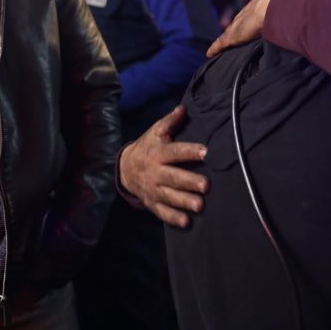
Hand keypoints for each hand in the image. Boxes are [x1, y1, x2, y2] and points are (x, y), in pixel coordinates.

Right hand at [120, 106, 208, 227]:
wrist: (124, 168)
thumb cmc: (147, 147)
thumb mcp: (156, 132)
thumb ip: (170, 121)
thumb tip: (184, 108)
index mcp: (157, 153)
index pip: (175, 152)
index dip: (190, 151)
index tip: (206, 152)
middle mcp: (155, 172)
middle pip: (173, 177)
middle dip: (189, 182)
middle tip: (206, 186)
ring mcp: (152, 189)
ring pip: (169, 196)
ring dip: (185, 201)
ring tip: (200, 206)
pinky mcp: (152, 202)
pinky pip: (162, 212)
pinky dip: (173, 218)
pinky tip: (186, 222)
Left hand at [206, 0, 288, 57]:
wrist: (276, 4)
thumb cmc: (287, 4)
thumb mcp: (290, 7)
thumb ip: (291, 12)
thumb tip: (302, 17)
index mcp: (260, 6)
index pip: (251, 15)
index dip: (248, 21)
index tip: (247, 26)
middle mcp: (247, 14)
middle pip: (238, 23)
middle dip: (235, 29)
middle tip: (231, 37)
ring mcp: (239, 25)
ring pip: (229, 33)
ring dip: (224, 39)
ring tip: (219, 46)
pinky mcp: (233, 36)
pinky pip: (221, 43)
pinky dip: (215, 48)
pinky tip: (210, 53)